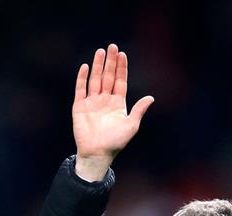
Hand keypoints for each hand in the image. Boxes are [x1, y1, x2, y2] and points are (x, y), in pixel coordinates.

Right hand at [72, 44, 153, 180]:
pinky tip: (86, 67)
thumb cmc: (116, 142)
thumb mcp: (131, 126)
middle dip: (110, 62)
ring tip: (100, 51)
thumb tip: (151, 98)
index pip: (120, 81)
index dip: (121, 68)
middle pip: (108, 77)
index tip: (123, 55)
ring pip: (95, 79)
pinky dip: (82, 78)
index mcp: (118, 104)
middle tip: (112, 46)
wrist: (97, 153)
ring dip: (98, 66)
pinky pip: (80, 89)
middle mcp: (105, 100)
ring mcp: (92, 102)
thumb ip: (139, 110)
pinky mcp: (79, 106)